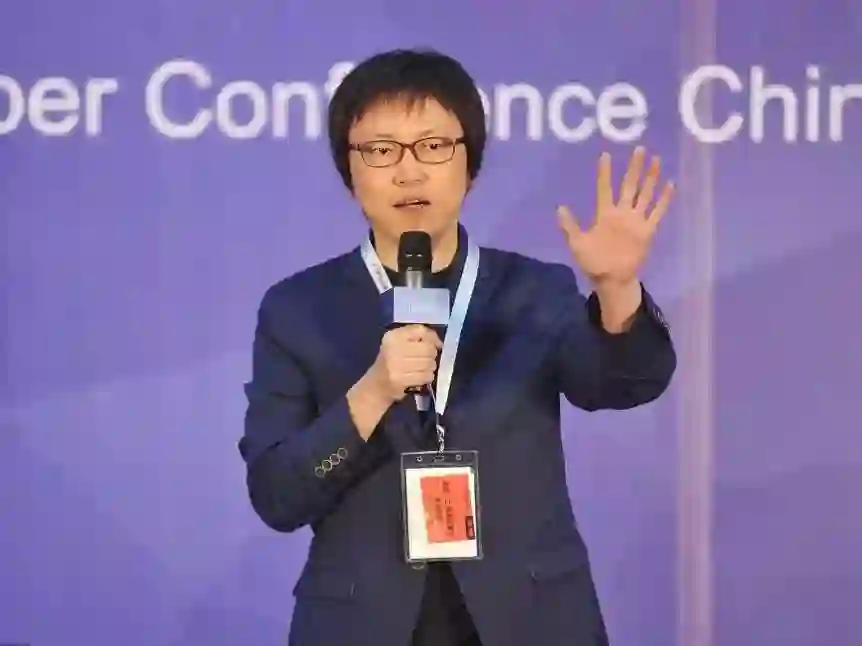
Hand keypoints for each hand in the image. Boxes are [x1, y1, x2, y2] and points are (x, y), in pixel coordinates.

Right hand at [368, 325, 441, 402]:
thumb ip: (417, 336)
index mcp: (393, 336)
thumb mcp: (398, 343)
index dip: (433, 337)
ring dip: (430, 367)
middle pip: (427, 348)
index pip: (420, 331)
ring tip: (422, 368)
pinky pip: (425, 376)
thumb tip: (439, 343)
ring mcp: (396, 365)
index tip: (437, 345)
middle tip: (427, 359)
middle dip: (432, 355)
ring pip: (428, 363)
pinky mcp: (400, 380)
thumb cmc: (391, 361)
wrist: (376, 385)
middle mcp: (393, 348)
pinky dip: (427, 377)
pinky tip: (420, 377)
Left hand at [556, 146, 673, 286]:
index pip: (605, 188)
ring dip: (650, 178)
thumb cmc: (593, 262)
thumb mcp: (577, 243)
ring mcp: (636, 220)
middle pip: (629, 185)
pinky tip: (670, 184)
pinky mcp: (647, 230)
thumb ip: (570, 226)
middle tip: (640, 149)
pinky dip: (664, 199)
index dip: (605, 172)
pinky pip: (657, 212)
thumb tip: (559, 207)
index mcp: (604, 214)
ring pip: (645, 194)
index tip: (605, 155)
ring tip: (656, 160)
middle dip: (634, 168)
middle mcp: (621, 213)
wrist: (611, 279)